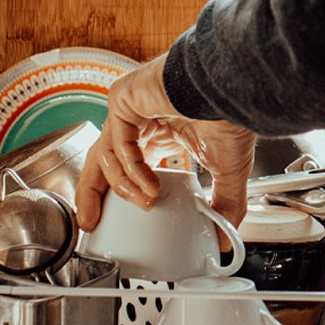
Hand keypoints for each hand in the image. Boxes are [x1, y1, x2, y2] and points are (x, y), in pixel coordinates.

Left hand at [74, 54, 256, 244]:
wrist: (232, 90)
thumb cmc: (231, 115)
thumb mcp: (228, 171)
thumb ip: (224, 204)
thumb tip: (226, 235)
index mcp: (159, 132)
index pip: (126, 165)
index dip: (122, 191)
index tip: (116, 219)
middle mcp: (140, 120)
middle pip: (103, 161)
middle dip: (94, 195)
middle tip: (92, 223)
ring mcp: (129, 108)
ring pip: (105, 154)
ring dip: (123, 187)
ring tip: (146, 203)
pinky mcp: (123, 99)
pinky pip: (118, 143)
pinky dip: (132, 170)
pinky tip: (150, 186)